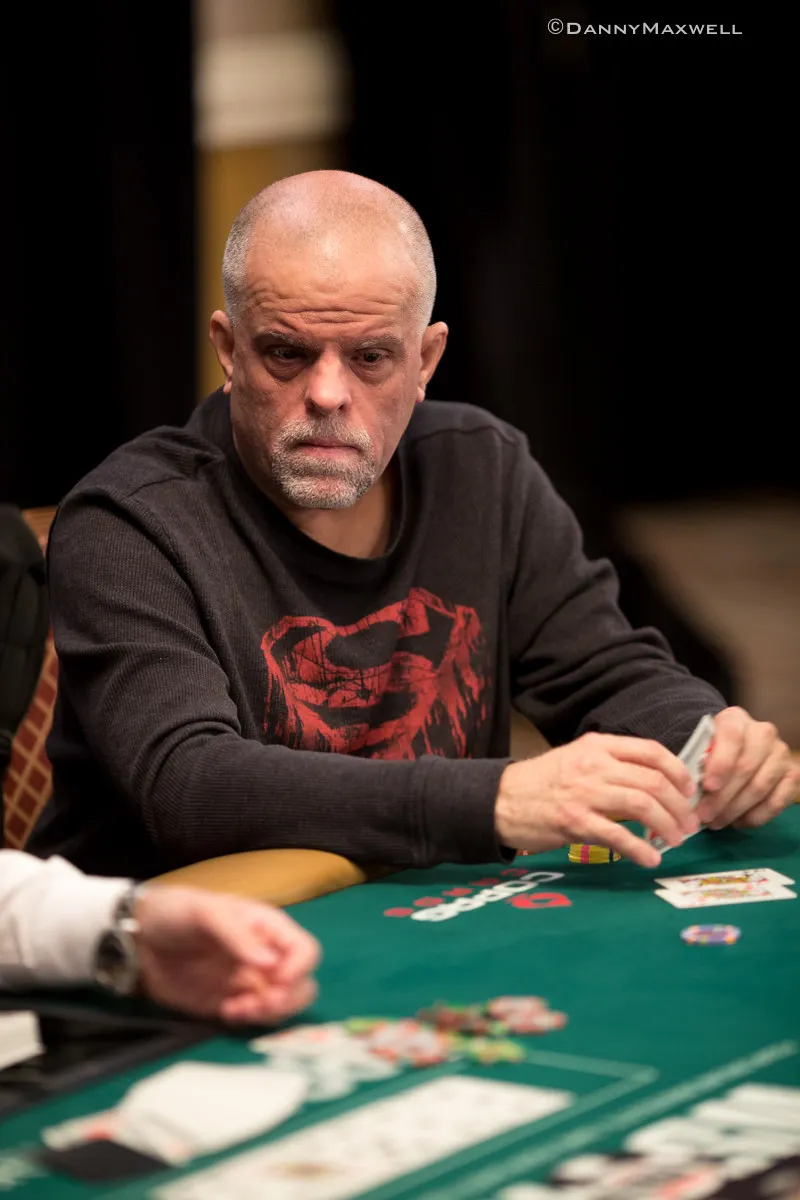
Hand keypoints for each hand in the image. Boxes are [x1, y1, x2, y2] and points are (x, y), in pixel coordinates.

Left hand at [133, 886, 320, 1023]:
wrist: (137, 939)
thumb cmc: (176, 913)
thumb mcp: (206, 912)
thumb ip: (237, 935)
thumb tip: (270, 963)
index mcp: (266, 928)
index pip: (303, 949)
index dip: (299, 967)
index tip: (277, 980)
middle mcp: (265, 956)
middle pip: (302, 983)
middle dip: (289, 997)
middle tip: (263, 1002)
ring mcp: (248, 982)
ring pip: (283, 1005)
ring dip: (271, 1012)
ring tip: (240, 1009)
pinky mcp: (229, 1004)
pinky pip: (254, 1019)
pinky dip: (248, 1021)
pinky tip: (226, 1011)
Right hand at [495, 732, 699, 867]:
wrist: (501, 799)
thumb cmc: (543, 782)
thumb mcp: (578, 758)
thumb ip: (612, 763)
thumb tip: (656, 782)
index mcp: (598, 746)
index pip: (651, 751)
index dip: (679, 771)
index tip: (690, 791)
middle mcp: (594, 765)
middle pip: (653, 781)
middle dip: (680, 806)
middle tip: (689, 824)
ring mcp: (584, 793)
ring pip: (642, 805)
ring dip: (667, 827)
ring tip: (675, 841)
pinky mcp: (574, 822)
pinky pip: (617, 835)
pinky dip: (640, 850)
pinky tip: (650, 860)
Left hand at [697, 707, 799, 829]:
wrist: (734, 748)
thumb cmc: (711, 750)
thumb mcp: (699, 748)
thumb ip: (696, 763)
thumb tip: (690, 791)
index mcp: (736, 719)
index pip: (732, 738)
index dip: (720, 764)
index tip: (708, 787)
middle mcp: (763, 733)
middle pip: (745, 767)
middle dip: (722, 797)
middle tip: (704, 815)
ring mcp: (781, 754)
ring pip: (760, 787)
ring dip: (736, 810)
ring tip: (716, 822)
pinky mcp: (792, 775)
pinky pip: (776, 802)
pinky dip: (756, 816)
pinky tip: (737, 822)